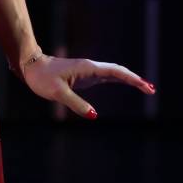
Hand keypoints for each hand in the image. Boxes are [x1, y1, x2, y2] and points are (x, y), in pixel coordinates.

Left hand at [20, 51, 153, 120]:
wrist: (31, 67)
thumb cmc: (42, 78)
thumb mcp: (57, 93)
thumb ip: (76, 104)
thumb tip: (93, 115)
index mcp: (88, 68)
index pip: (116, 72)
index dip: (132, 79)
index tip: (146, 86)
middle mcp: (91, 68)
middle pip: (119, 72)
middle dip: (135, 80)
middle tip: (151, 89)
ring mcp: (88, 71)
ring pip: (114, 74)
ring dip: (129, 80)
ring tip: (145, 87)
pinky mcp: (84, 76)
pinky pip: (106, 77)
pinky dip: (118, 80)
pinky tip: (126, 83)